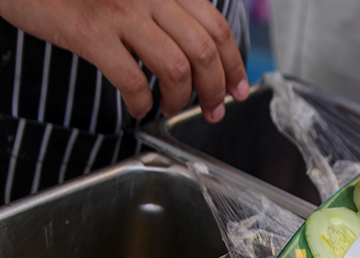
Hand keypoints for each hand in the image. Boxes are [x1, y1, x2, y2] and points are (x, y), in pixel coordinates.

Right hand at [0, 0, 248, 121]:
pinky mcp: (89, 32)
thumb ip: (169, 13)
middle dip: (215, 90)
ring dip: (181, 99)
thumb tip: (203, 55)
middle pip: (204, 51)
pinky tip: (137, 106)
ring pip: (176, 67)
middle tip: (212, 110)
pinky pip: (131, 79)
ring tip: (170, 108)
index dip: (234, 65)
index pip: (217, 28)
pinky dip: (141, 102)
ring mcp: (120, 12)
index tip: (237, 90)